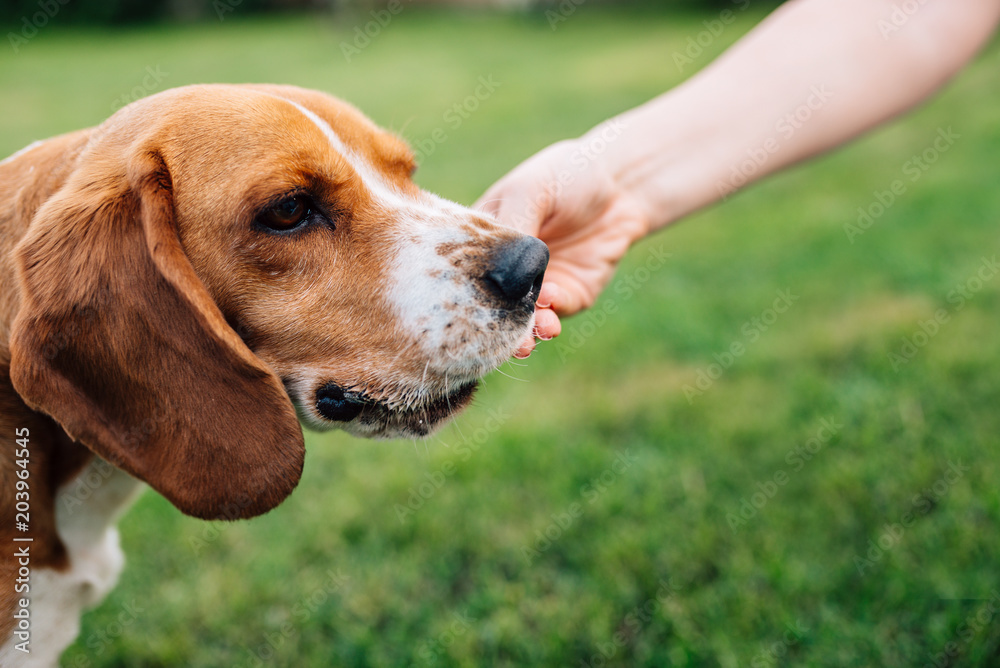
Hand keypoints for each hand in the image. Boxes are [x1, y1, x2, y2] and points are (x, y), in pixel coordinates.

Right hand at [476, 139, 650, 357]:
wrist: (622, 184)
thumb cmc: (568, 174)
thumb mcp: (530, 190)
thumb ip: (512, 226)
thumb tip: (501, 273)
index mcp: (487, 241)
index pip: (464, 272)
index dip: (462, 292)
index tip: (461, 309)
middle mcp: (508, 269)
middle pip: (491, 305)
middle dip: (492, 324)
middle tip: (492, 336)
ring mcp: (537, 285)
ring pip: (522, 319)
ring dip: (521, 332)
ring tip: (524, 338)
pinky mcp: (569, 295)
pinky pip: (556, 313)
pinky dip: (550, 314)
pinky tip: (551, 301)